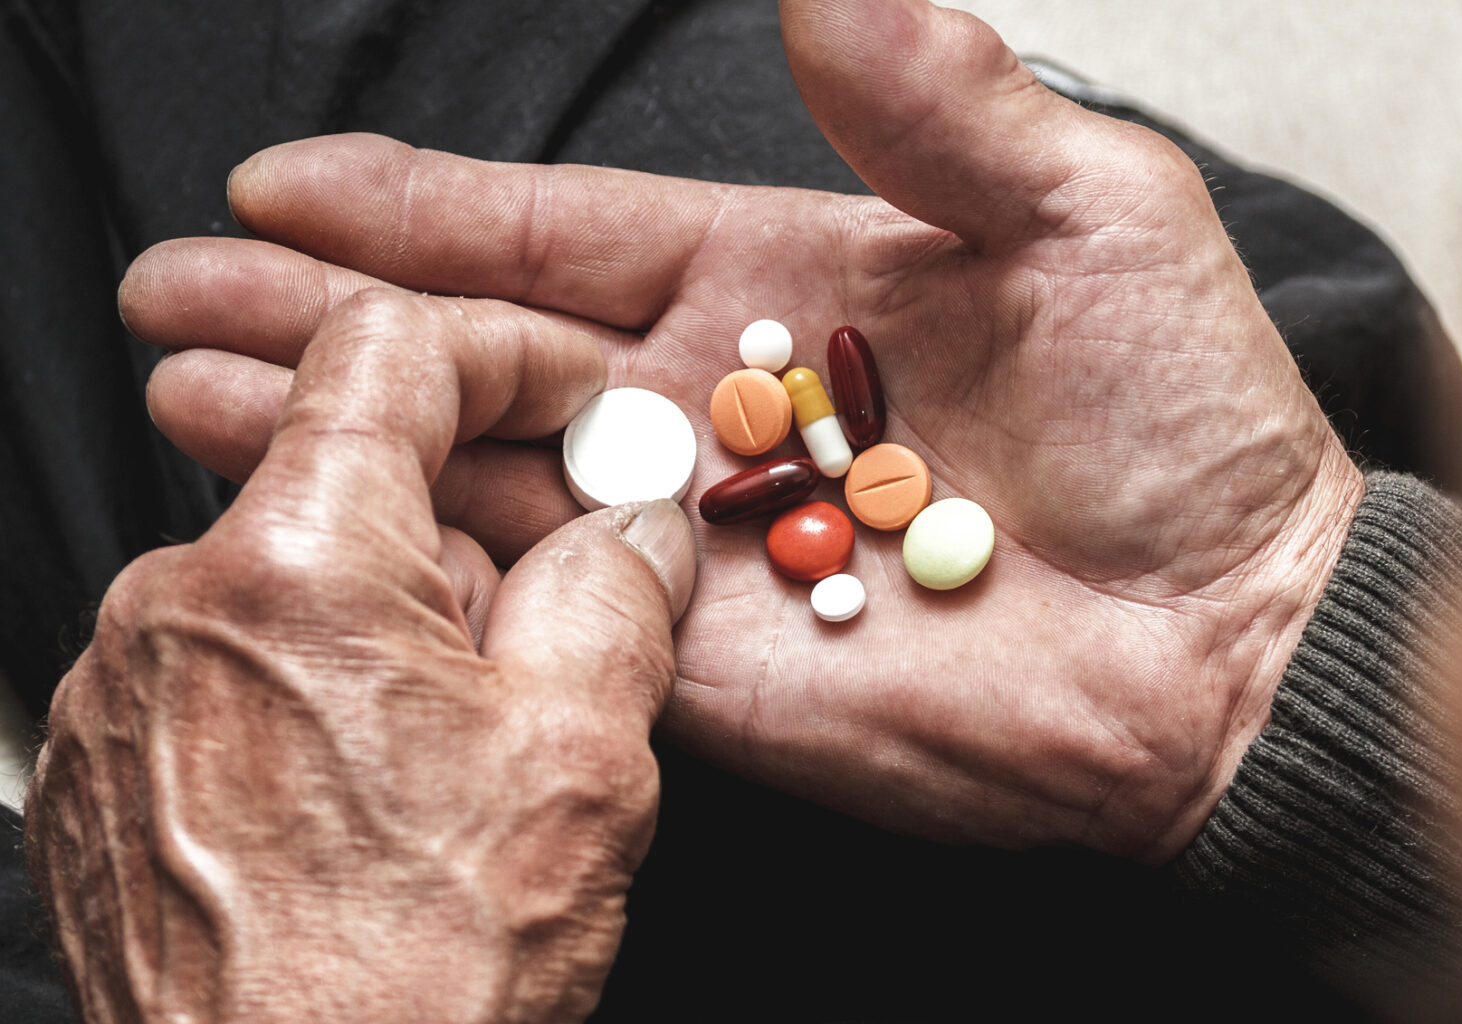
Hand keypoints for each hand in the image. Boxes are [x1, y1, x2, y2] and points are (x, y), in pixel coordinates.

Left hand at [27, 290, 695, 1022]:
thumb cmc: (414, 978)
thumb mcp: (582, 761)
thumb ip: (614, 595)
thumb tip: (628, 531)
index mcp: (293, 569)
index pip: (386, 350)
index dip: (505, 352)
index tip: (569, 396)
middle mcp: (170, 608)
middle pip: (348, 487)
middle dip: (465, 545)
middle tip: (548, 655)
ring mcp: (118, 695)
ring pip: (296, 588)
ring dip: (395, 635)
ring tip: (458, 777)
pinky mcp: (100, 775)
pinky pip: (230, 676)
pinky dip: (317, 703)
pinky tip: (375, 814)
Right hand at [127, 0, 1361, 861]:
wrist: (1235, 632)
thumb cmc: (1190, 421)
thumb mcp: (1087, 212)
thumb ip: (940, 103)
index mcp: (784, 284)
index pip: (567, 233)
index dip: (427, 205)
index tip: (292, 180)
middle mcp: (721, 412)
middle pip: (485, 347)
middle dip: (327, 314)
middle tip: (177, 284)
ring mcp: (701, 544)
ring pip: (483, 472)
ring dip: (339, 429)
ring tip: (190, 384)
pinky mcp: (703, 663)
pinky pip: (541, 609)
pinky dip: (431, 567)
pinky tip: (321, 526)